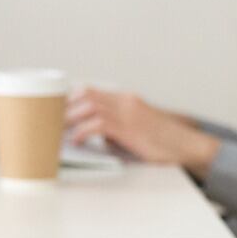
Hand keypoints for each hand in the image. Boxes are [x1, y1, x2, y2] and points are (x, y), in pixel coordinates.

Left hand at [65, 85, 218, 173]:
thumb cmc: (164, 143)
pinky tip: (75, 141)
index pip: (91, 91)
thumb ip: (113, 129)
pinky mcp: (129, 128)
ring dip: (69, 119)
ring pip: (89, 106)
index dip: (69, 99)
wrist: (188, 146)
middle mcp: (126, 101)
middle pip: (85, 95)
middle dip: (64, 108)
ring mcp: (128, 113)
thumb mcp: (135, 130)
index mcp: (127, 99)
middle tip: (47, 122)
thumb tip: (89, 136)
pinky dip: (82, 132)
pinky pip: (98, 125)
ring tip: (56, 132)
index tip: (54, 110)